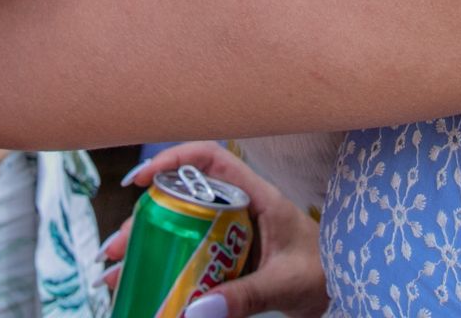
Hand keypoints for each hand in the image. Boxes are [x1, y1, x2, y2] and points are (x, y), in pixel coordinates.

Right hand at [102, 143, 326, 317]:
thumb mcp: (285, 283)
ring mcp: (232, 233)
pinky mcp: (229, 257)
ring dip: (149, 246)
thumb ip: (247, 295)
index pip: (212, 159)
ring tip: (117, 272)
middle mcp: (239, 209)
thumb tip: (197, 310)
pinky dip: (166, 268)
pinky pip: (192, 256)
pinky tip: (145, 285)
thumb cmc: (324, 273)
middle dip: (145, 220)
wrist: (343, 289)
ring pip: (182, 229)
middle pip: (184, 199)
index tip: (142, 180)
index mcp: (257, 197)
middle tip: (117, 247)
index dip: (175, 159)